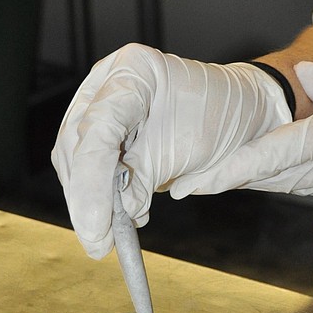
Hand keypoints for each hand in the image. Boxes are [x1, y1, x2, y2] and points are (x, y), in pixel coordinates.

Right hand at [51, 44, 290, 256]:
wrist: (238, 111)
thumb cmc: (221, 117)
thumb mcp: (187, 148)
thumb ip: (144, 176)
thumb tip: (117, 213)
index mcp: (133, 69)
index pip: (98, 128)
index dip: (91, 181)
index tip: (97, 225)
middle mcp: (107, 80)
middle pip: (76, 143)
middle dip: (84, 198)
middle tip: (98, 242)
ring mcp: (99, 102)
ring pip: (73, 158)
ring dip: (87, 201)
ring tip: (108, 235)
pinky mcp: (101, 129)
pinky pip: (85, 165)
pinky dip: (97, 195)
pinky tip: (118, 218)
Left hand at [171, 60, 312, 201]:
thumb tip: (307, 78)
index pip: (277, 153)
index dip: (232, 168)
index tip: (196, 182)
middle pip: (275, 176)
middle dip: (229, 180)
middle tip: (184, 183)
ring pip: (294, 182)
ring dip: (254, 181)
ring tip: (212, 179)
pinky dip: (287, 178)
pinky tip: (266, 173)